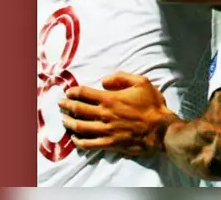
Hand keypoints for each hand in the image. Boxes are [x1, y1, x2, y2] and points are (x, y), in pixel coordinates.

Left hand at [58, 72, 177, 157]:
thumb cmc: (153, 105)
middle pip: (78, 109)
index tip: (68, 92)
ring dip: (68, 122)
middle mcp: (104, 115)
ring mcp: (105, 130)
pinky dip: (78, 141)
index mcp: (111, 99)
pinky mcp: (109, 144)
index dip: (73, 92)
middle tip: (60, 104)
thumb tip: (104, 80)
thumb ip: (122, 77)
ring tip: (64, 119)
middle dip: (66, 105)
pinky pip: (88, 144)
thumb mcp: (142, 83)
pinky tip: (75, 138)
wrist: (161, 130)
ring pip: (79, 127)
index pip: (84, 94)